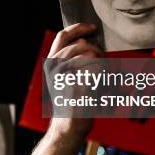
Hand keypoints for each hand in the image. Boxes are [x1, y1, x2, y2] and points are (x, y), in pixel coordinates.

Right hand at [48, 23, 101, 137]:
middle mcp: (55, 67)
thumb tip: (87, 41)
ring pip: (91, 55)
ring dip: (101, 63)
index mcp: (50, 63)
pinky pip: (97, 70)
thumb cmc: (72, 101)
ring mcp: (65, 76)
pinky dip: (103, 75)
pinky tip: (102, 84)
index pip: (63, 35)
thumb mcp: (65, 77)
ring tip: (103, 75)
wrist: (69, 126)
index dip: (79, 28)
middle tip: (103, 60)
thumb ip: (72, 58)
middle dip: (97, 49)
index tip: (92, 28)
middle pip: (82, 45)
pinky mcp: (77, 85)